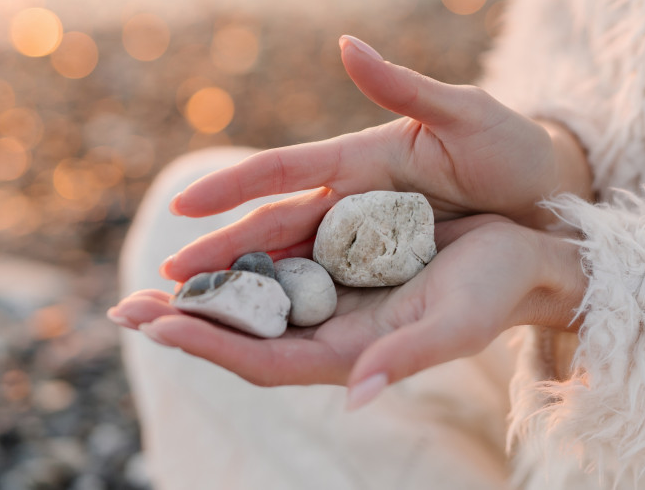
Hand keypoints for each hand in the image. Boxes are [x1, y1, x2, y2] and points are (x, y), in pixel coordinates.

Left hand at [109, 216, 585, 407]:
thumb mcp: (455, 323)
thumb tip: (356, 395)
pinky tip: (211, 249)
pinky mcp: (342, 267)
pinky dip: (240, 263)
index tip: (156, 324)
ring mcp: (335, 300)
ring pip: (254, 302)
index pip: (264, 358)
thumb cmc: (494, 293)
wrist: (521, 259)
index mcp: (352, 354)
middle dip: (185, 323)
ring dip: (203, 295)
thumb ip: (405, 358)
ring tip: (149, 284)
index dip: (209, 344)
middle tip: (123, 308)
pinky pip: (280, 267)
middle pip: (244, 337)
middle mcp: (333, 332)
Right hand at [161, 35, 592, 281]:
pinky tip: (258, 330)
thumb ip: (405, 86)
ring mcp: (366, 237)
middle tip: (162, 283)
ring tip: (191, 312)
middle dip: (220, 253)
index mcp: (363, 158)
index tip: (184, 204)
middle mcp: (354, 200)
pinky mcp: (385, 268)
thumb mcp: (465, 114)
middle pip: (275, 228)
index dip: (234, 186)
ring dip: (243, 286)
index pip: (286, 171)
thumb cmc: (511, 147)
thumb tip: (345, 44)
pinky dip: (290, 305)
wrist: (550, 194)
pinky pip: (329, 288)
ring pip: (292, 263)